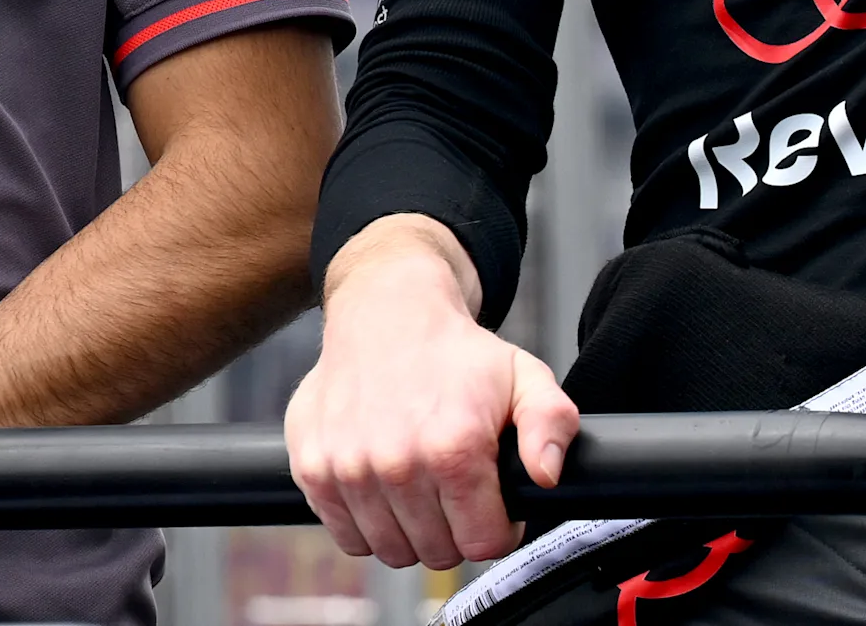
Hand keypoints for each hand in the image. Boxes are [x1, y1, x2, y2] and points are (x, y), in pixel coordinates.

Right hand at [284, 217, 577, 569]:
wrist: (385, 312)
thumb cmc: (454, 352)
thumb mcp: (524, 376)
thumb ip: (552, 424)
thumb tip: (546, 475)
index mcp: (454, 446)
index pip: (484, 543)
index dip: (497, 527)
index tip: (491, 502)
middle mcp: (398, 463)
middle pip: (439, 553)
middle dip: (455, 529)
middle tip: (455, 489)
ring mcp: (350, 469)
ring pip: (393, 552)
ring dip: (410, 530)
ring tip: (420, 486)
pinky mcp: (313, 470)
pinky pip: (349, 538)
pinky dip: (368, 524)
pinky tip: (384, 488)